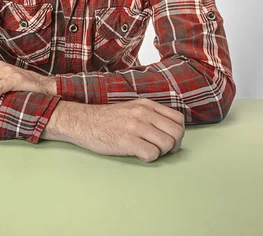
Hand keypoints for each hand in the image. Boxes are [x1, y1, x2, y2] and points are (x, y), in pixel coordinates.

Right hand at [68, 98, 184, 161]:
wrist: (84, 122)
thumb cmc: (108, 119)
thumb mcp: (132, 108)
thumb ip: (150, 114)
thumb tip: (170, 129)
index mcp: (147, 104)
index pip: (178, 119)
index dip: (178, 133)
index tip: (168, 140)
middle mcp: (143, 113)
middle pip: (177, 132)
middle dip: (174, 145)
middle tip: (162, 150)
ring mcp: (135, 126)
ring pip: (167, 144)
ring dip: (161, 153)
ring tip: (149, 151)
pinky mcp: (127, 140)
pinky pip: (152, 154)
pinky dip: (149, 158)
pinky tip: (139, 154)